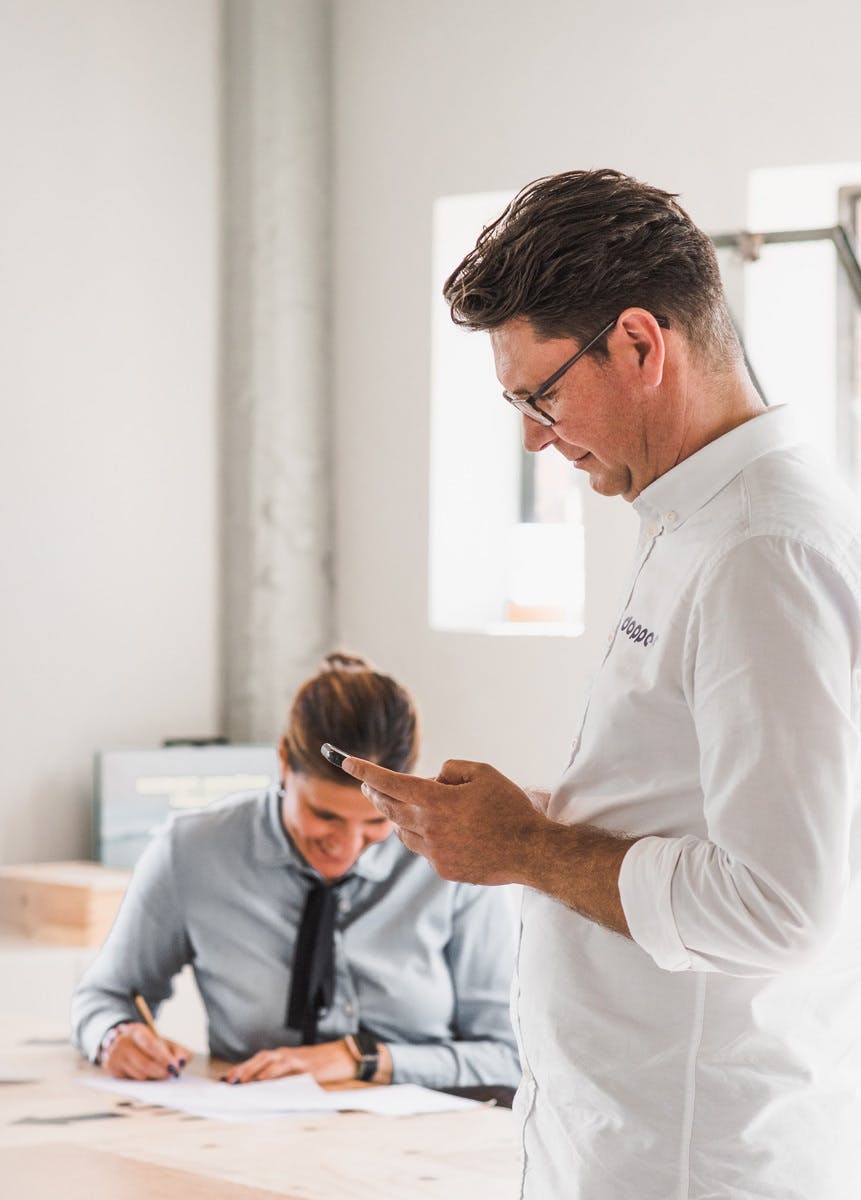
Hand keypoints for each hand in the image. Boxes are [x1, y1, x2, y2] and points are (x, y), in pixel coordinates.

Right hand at [100, 1022, 190, 1079]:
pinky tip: (150, 1079)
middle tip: (172, 1075)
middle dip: (160, 1072)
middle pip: (144, 1063)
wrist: (120, 1042)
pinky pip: (132, 1082)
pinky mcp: (112, 1071)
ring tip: (163, 1075)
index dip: (164, 1058)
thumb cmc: (147, 1044)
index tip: (175, 1067)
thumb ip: (177, 1050)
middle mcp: (122, 1044)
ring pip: (138, 1075)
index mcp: (136, 1031)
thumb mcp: (162, 1041)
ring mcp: (115, 1058)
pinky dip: (144, 1083)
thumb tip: (183, 1063)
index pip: (151, 1045)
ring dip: (153, 1078)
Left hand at [222, 1039, 357, 1084]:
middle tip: (228, 1082)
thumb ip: (283, 1077)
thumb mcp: (300, 1070)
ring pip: (269, 1062)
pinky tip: (264, 1081)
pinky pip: (285, 1069)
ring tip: (240, 1083)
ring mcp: (295, 1058)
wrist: (344, 1056)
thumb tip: (263, 1090)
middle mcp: (287, 1054)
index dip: (242, 1068)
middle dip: (243, 1070)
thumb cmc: (322, 1065)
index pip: (258, 1060)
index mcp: (284, 1055)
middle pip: (259, 1059)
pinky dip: (273, 1074)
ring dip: (253, 1072)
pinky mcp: (305, 1065)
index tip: (227, 1078)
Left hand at [341, 757, 547, 884]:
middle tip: (366, 785)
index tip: (345, 762)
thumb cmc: (510, 807)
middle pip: (389, 808)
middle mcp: (428, 828)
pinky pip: (424, 849)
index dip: (365, 771)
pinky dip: (425, 837)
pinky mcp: (443, 869)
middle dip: (374, 794)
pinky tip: (442, 832)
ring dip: (401, 817)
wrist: (531, 852)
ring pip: (403, 832)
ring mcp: (434, 853)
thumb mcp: (483, 773)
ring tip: (410, 806)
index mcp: (435, 801)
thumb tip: (434, 779)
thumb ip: (451, 770)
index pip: (389, 782)